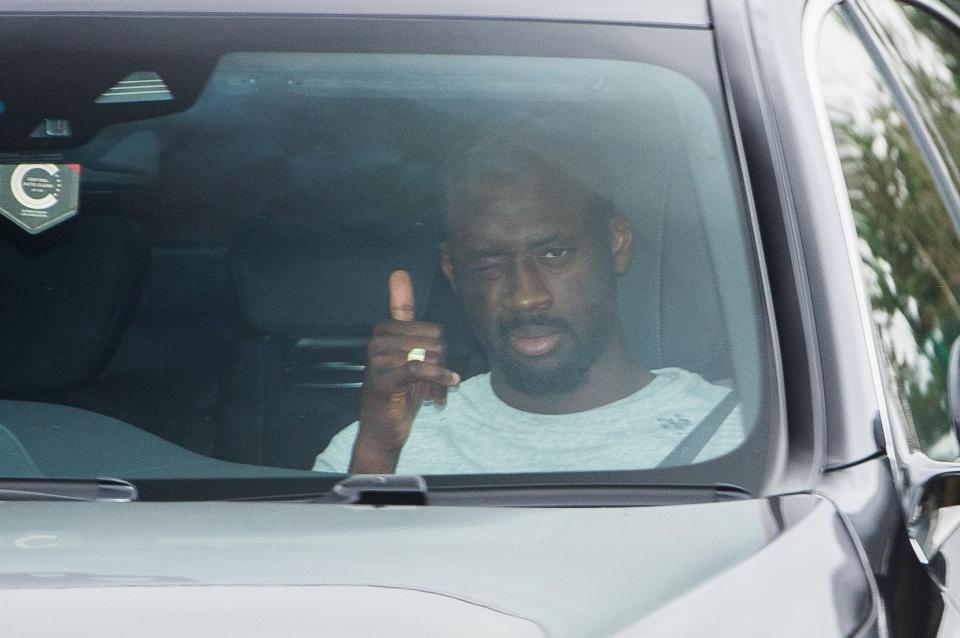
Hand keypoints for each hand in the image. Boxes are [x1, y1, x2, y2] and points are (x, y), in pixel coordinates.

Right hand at [350, 270, 459, 472]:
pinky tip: (450, 382)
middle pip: (434, 341)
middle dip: (439, 364)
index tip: (434, 367)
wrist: (383, 430)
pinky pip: (419, 368)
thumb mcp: (407, 351)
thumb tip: (399, 273)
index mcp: (384, 329)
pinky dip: (438, 376)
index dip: (439, 350)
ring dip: (438, 377)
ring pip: (429, 355)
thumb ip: (403, 313)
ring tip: (430, 391)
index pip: (432, 329)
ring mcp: (377, 360)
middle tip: (431, 383)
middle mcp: (377, 341)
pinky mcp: (383, 380)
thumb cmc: (399, 391)